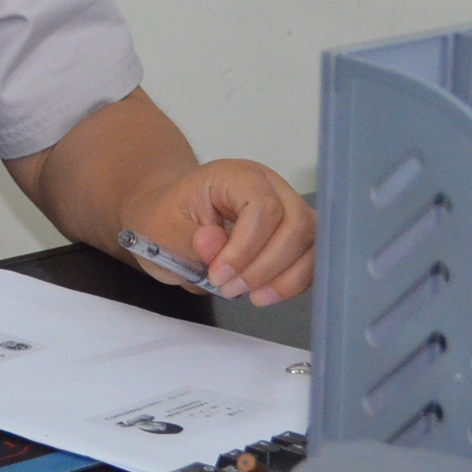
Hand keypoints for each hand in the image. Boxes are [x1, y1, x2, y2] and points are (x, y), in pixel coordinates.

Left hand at [125, 158, 313, 305]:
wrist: (173, 218)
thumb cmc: (168, 220)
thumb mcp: (160, 231)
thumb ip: (186, 240)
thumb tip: (214, 245)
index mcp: (234, 176)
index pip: (261, 206)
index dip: (245, 247)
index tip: (218, 275)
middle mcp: (270, 185)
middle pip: (296, 224)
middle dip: (265, 266)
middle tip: (230, 288)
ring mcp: (288, 207)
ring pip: (311, 241)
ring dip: (284, 277)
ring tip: (250, 295)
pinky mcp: (296, 233)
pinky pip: (312, 258)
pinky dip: (293, 281)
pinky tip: (266, 293)